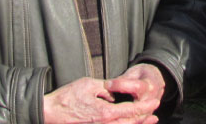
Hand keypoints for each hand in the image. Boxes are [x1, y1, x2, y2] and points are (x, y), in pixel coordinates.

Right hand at [43, 68, 160, 123]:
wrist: (50, 113)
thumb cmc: (67, 97)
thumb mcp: (88, 85)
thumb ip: (105, 88)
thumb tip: (114, 91)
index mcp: (105, 112)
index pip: (131, 111)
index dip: (145, 107)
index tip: (155, 102)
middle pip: (130, 123)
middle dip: (144, 118)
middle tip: (154, 113)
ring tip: (148, 121)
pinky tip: (127, 123)